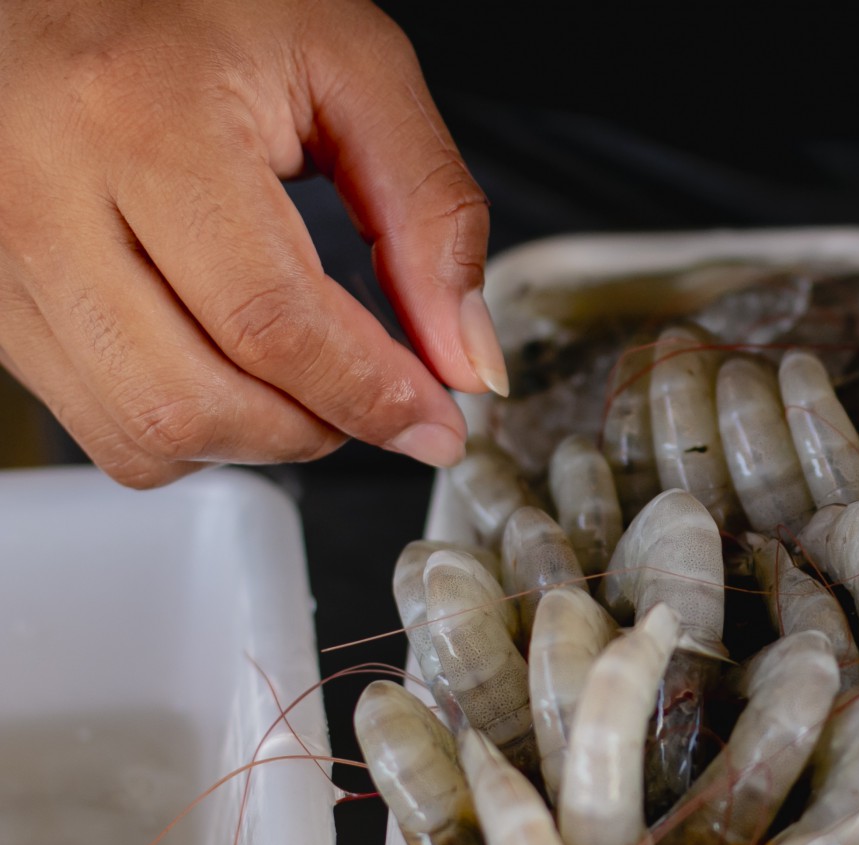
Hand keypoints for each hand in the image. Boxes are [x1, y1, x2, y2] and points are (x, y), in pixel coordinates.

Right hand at [0, 0, 504, 486]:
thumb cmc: (198, 8)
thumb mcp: (350, 67)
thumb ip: (431, 210)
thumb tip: (465, 355)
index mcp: (138, 117)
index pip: (269, 321)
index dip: (371, 394)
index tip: (435, 421)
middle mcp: (44, 192)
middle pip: (193, 402)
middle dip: (316, 427)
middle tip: (375, 397)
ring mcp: (3, 254)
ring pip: (139, 434)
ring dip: (254, 441)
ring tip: (307, 383)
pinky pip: (98, 422)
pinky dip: (188, 428)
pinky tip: (230, 369)